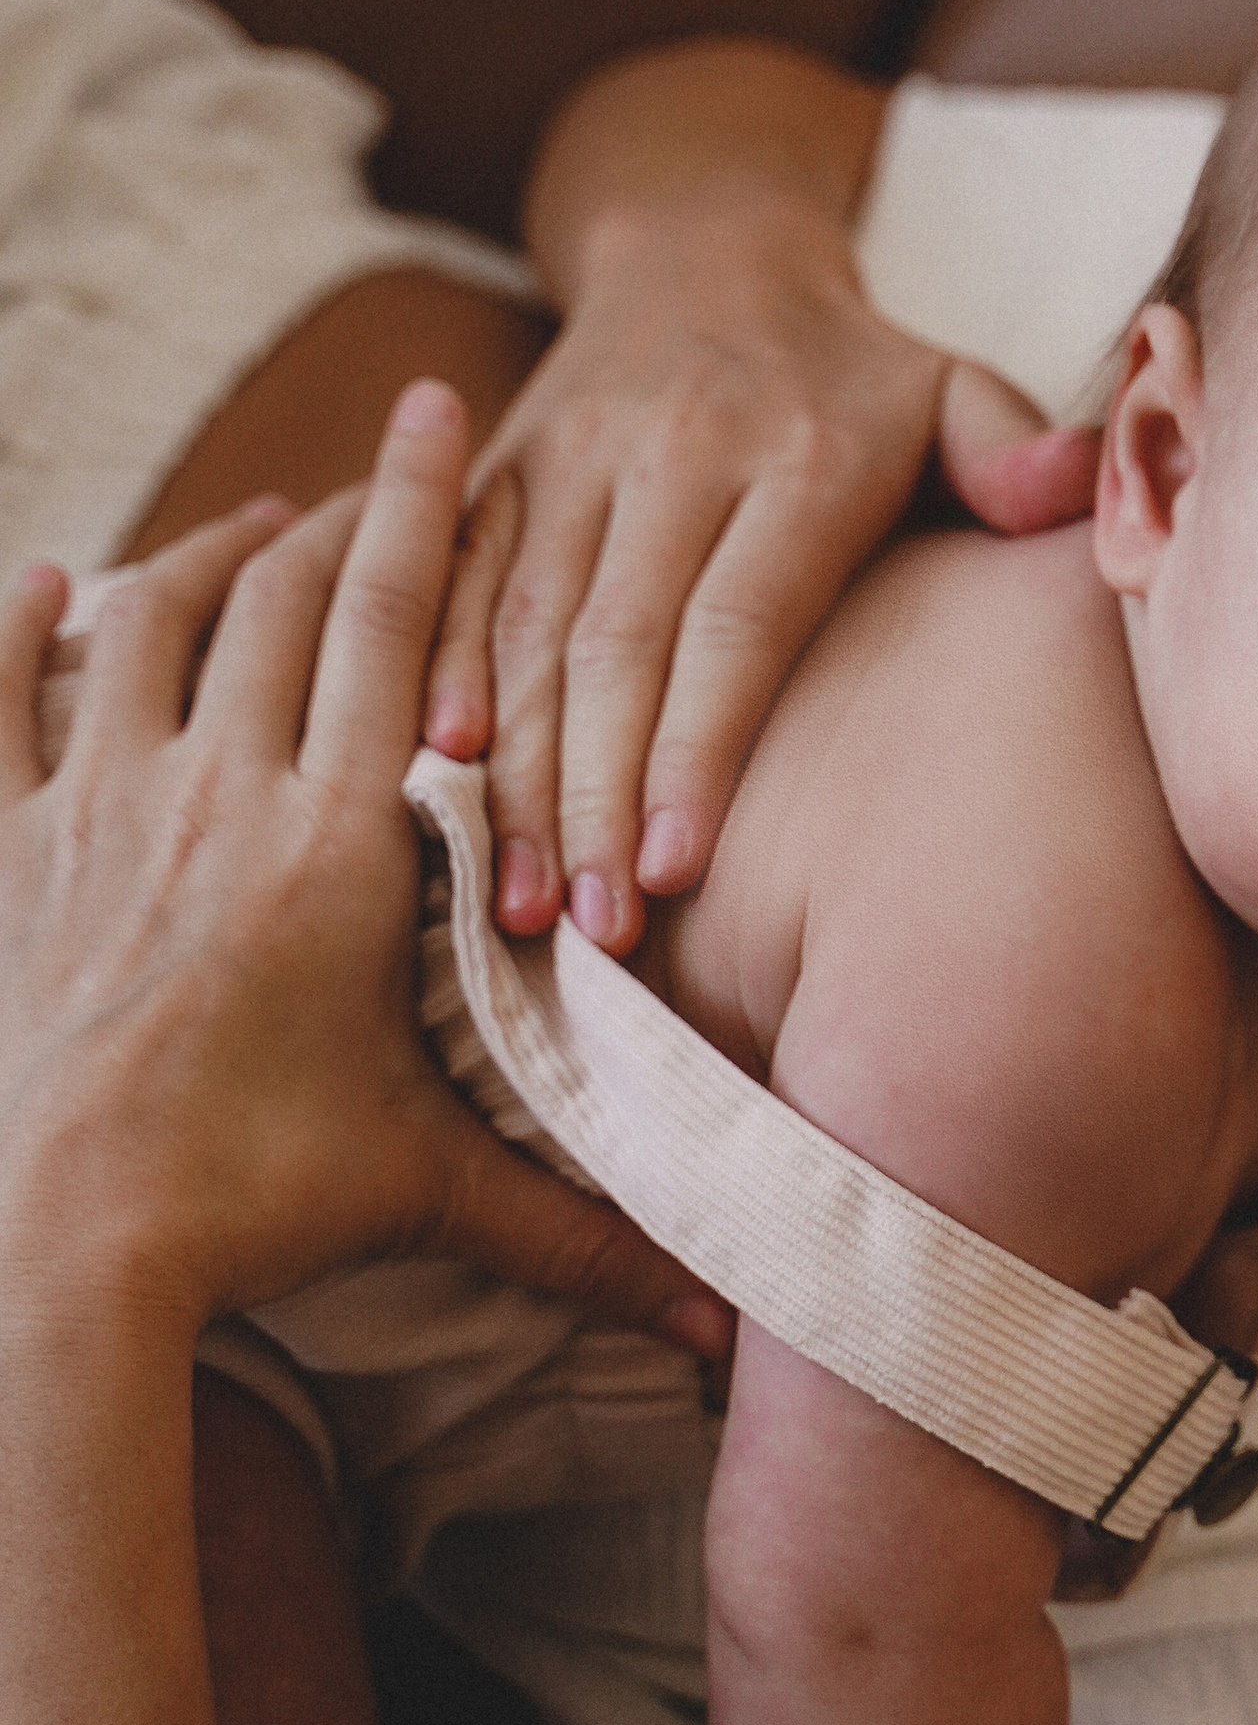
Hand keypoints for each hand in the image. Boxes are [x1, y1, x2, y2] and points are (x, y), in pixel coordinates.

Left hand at [0, 383, 729, 1352]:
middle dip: (342, 515)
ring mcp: (97, 812)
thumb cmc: (251, 1211)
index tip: (446, 410)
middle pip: (286, 597)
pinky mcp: (3, 852)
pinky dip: (21, 624)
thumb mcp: (429, 1195)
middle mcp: (221, 795)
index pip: (398, 629)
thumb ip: (579, 1227)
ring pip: (153, 623)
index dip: (426, 507)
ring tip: (253, 529)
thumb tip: (720, 1314)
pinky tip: (46, 579)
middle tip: (381, 478)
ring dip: (206, 557)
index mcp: (340, 846)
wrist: (58, 1244)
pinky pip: (1, 698)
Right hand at [423, 199, 1098, 949]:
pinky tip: (433, 772)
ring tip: (522, 898)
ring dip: (518, 770)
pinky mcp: (499, 466)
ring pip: (528, 628)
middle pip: (617, 646)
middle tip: (597, 929)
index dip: (696, 746)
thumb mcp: (950, 387)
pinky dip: (442, 672)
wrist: (703, 248)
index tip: (673, 864)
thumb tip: (1072, 485)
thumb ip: (1011, 446)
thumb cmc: (853, 373)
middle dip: (595, 795)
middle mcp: (668, 454)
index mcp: (791, 456)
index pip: (735, 621)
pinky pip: (457, 578)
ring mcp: (570, 458)